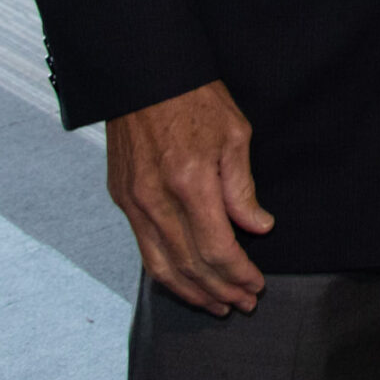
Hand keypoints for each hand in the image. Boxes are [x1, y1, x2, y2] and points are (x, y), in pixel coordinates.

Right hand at [105, 79, 273, 315]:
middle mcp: (156, 199)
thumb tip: (258, 228)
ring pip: (161, 266)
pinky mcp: (122, 199)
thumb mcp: (235, 134)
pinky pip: (143, 249)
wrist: (144, 75)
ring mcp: (134, 202)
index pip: (216, 248)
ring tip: (217, 305)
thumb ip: (242, 188)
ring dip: (191, 291)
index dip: (238, 273)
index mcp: (190, 182)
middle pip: (189, 265)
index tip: (256, 285)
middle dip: (220, 290)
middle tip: (243, 303)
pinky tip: (185, 282)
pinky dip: (165, 273)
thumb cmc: (196, 99)